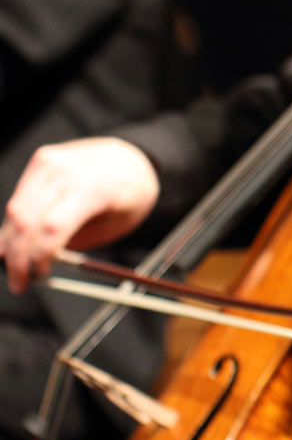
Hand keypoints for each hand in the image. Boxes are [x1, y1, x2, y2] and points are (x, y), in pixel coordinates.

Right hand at [1, 138, 159, 292]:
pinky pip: (20, 198)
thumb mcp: (115, 224)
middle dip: (18, 257)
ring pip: (16, 210)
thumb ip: (79, 240)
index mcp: (95, 188)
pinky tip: (11, 244)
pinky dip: (13, 224)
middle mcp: (68, 171)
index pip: (53, 227)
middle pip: (27, 221)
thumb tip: (42, 262)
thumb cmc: (128, 193)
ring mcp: (51, 162)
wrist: (131, 157)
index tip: (39, 276)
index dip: (39, 256)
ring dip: (9, 242)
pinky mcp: (41, 161)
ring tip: (15, 267)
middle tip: (20, 282)